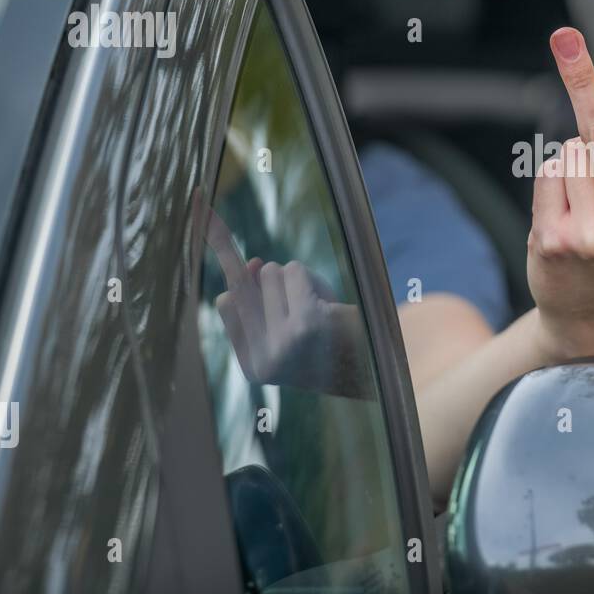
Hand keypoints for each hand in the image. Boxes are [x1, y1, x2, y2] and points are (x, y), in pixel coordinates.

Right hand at [202, 204, 368, 397]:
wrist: (384, 373)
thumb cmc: (335, 344)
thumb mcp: (292, 325)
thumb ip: (263, 298)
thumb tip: (251, 262)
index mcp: (253, 367)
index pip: (226, 303)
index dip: (228, 266)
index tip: (210, 220)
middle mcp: (263, 358)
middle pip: (246, 282)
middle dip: (278, 282)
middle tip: (307, 308)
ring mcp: (282, 342)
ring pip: (271, 272)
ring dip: (299, 281)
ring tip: (324, 310)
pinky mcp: (306, 322)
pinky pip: (295, 271)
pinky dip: (314, 279)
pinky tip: (332, 305)